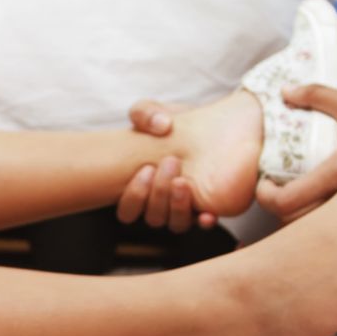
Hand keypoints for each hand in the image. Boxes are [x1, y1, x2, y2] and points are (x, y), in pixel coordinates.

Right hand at [117, 100, 217, 231]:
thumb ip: (145, 113)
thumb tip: (159, 125)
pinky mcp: (205, 206)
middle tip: (170, 164)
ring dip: (178, 206)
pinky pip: (202, 223)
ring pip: (175, 223)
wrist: (204, 124)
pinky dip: (204, 220)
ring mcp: (182, 207)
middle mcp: (159, 203)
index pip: (128, 211)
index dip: (134, 198)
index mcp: (139, 188)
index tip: (146, 170)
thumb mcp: (153, 112)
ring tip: (184, 182)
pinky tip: (208, 212)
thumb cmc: (169, 123)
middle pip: (153, 217)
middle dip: (159, 194)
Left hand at [256, 85, 336, 221]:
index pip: (286, 203)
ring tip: (294, 193)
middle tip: (274, 188)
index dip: (265, 196)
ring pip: (316, 230)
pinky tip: (320, 201)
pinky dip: (323, 221)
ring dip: (299, 216)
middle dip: (278, 210)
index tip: (263, 183)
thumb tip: (284, 90)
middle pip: (295, 224)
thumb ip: (319, 96)